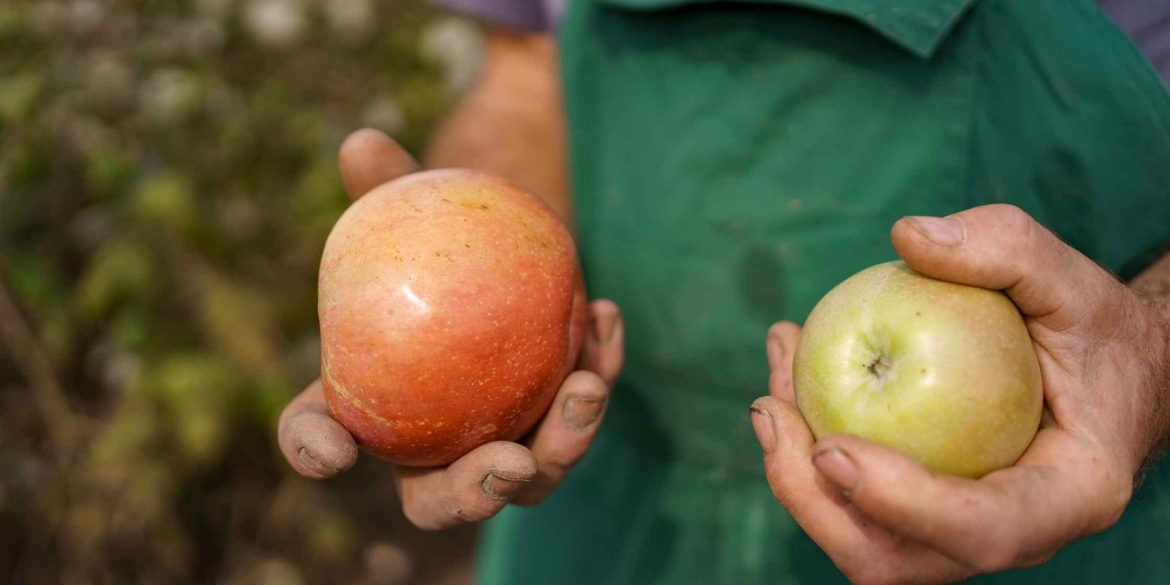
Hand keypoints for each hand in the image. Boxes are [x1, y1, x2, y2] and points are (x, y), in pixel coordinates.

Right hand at [278, 129, 624, 529]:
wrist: (505, 238)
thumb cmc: (440, 229)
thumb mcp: (414, 204)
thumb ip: (388, 184)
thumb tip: (362, 144)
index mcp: (367, 400)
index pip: (321, 431)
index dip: (313, 449)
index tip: (332, 453)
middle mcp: (431, 441)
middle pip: (437, 497)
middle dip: (470, 497)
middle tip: (507, 463)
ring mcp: (500, 437)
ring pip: (528, 475)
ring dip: (563, 445)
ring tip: (586, 387)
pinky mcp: (557, 418)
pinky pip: (579, 413)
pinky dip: (599, 373)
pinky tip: (607, 320)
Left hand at [751, 204, 1169, 584]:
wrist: (1106, 373)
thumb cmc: (1094, 329)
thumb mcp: (1071, 278)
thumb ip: (1005, 247)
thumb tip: (908, 235)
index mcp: (1067, 492)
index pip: (984, 529)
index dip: (902, 505)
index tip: (834, 448)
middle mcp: (1010, 532)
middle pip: (896, 560)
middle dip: (815, 499)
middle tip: (769, 409)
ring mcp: (957, 529)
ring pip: (861, 538)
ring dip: (796, 471)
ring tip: (771, 381)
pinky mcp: (921, 510)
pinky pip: (852, 501)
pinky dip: (806, 446)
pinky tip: (787, 371)